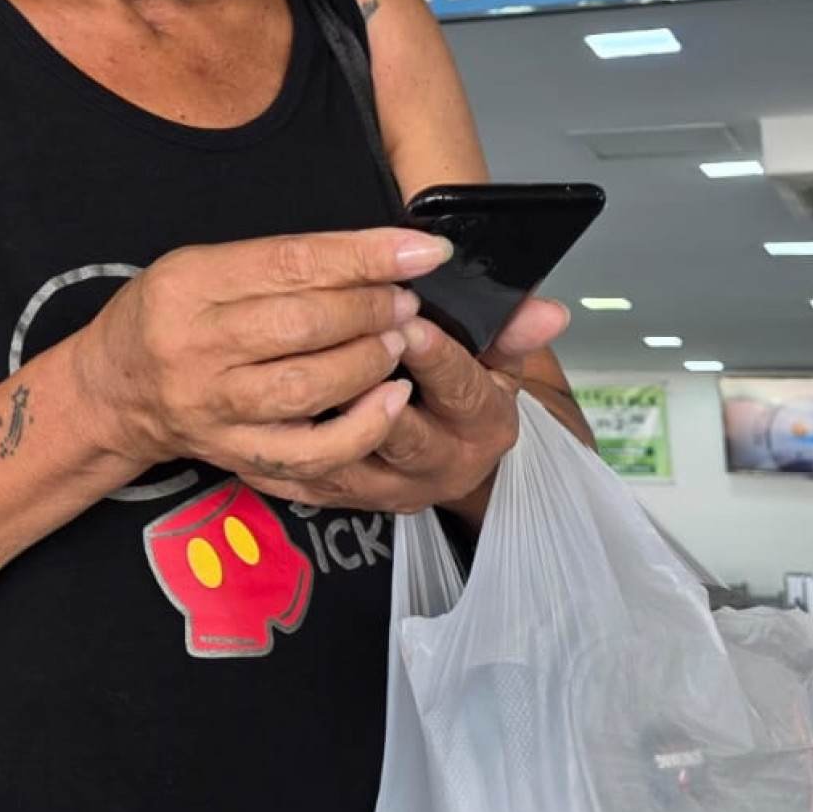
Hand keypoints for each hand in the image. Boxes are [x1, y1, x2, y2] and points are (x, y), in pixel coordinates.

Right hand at [69, 227, 452, 489]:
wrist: (113, 390)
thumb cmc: (168, 317)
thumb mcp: (203, 266)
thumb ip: (278, 263)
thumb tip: (374, 255)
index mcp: (189, 284)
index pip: (289, 263)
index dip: (364, 255)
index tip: (421, 250)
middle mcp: (194, 346)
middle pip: (301, 325)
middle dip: (371, 310)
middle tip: (404, 302)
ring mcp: (213, 407)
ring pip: (308, 388)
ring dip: (369, 361)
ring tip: (398, 342)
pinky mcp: (234, 454)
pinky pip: (310, 452)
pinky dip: (361, 429)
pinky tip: (390, 401)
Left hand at [250, 301, 569, 513]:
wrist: (449, 458)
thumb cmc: (464, 391)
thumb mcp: (497, 358)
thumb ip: (512, 330)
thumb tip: (550, 311)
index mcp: (484, 425)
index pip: (464, 390)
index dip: (437, 357)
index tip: (410, 323)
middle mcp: (440, 466)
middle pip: (403, 435)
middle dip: (371, 388)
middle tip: (345, 344)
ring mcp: (387, 490)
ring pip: (347, 461)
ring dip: (320, 419)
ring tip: (294, 373)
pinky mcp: (341, 500)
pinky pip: (304, 480)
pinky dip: (281, 448)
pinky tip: (262, 411)